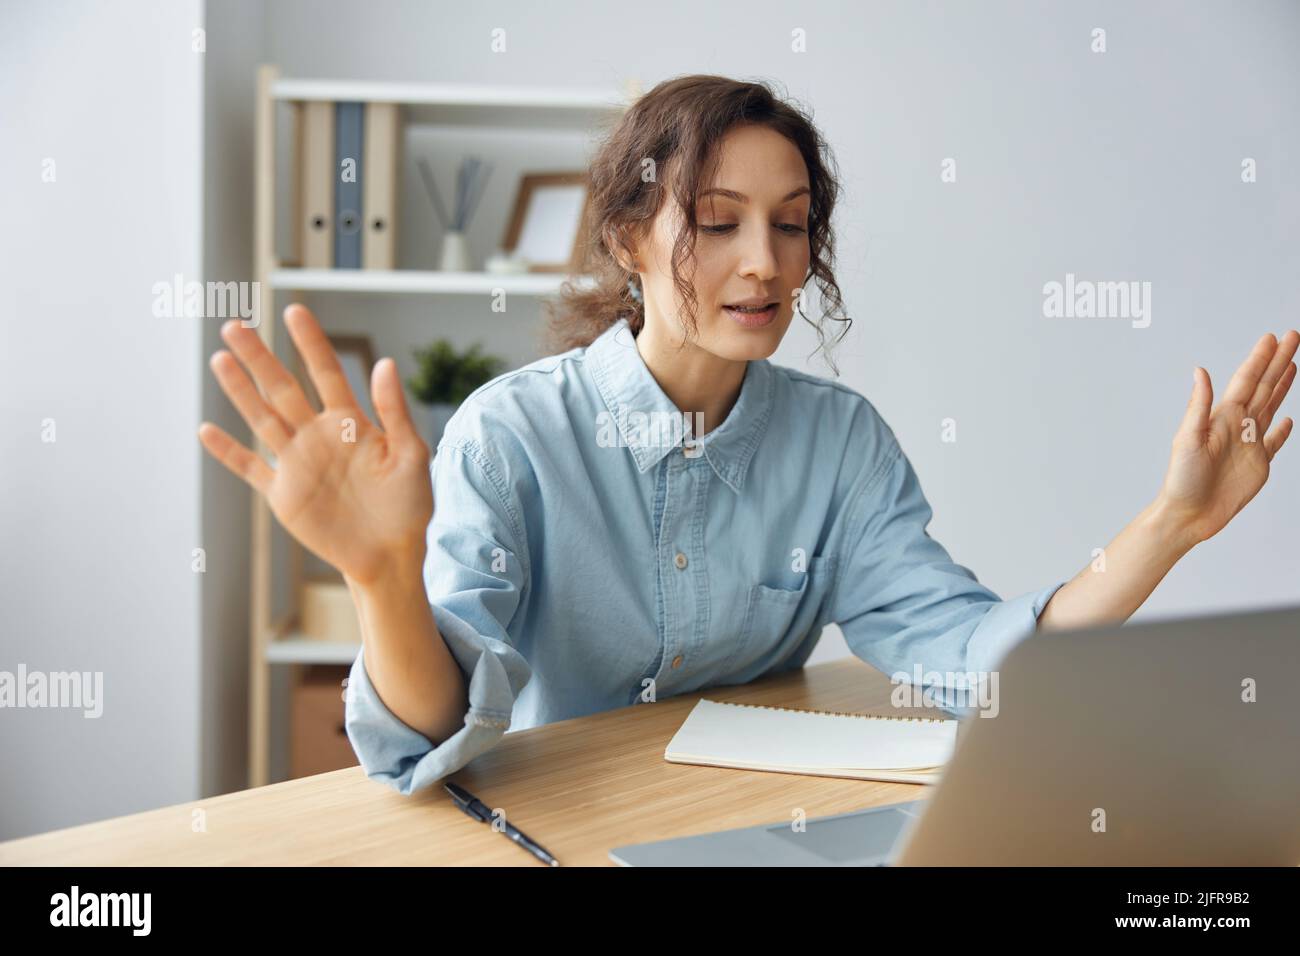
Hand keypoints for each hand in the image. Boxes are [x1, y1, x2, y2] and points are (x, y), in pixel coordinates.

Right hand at [198, 304, 433, 585]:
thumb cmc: (410, 504)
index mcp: (350, 422)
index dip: (310, 343)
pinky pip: (250, 469)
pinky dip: (229, 452)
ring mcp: (298, 463)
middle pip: (283, 388)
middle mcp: (318, 436)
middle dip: (260, 358)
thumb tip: (384, 362)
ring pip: (262, 419)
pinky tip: (206, 430)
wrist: (393, 553)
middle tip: (236, 325)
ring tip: (219, 359)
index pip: (326, 372)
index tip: (294, 311)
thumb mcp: (411, 454)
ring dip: (240, 392)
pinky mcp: (284, 494)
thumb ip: (394, 410)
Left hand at [1155, 330, 1296, 546]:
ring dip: (1282, 386)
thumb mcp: (1187, 439)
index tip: (1273, 337)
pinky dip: (1283, 431)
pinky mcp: (1258, 465)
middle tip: (1292, 336)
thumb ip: (1198, 405)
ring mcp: (1250, 444)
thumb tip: (1199, 371)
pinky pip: (1275, 442)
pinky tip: (1287, 419)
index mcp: (1222, 417)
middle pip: (1264, 386)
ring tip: (1293, 364)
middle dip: (1278, 361)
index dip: (1261, 359)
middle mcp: (1238, 426)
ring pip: (1271, 407)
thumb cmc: (1182, 479)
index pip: (1247, 380)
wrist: (1188, 514)